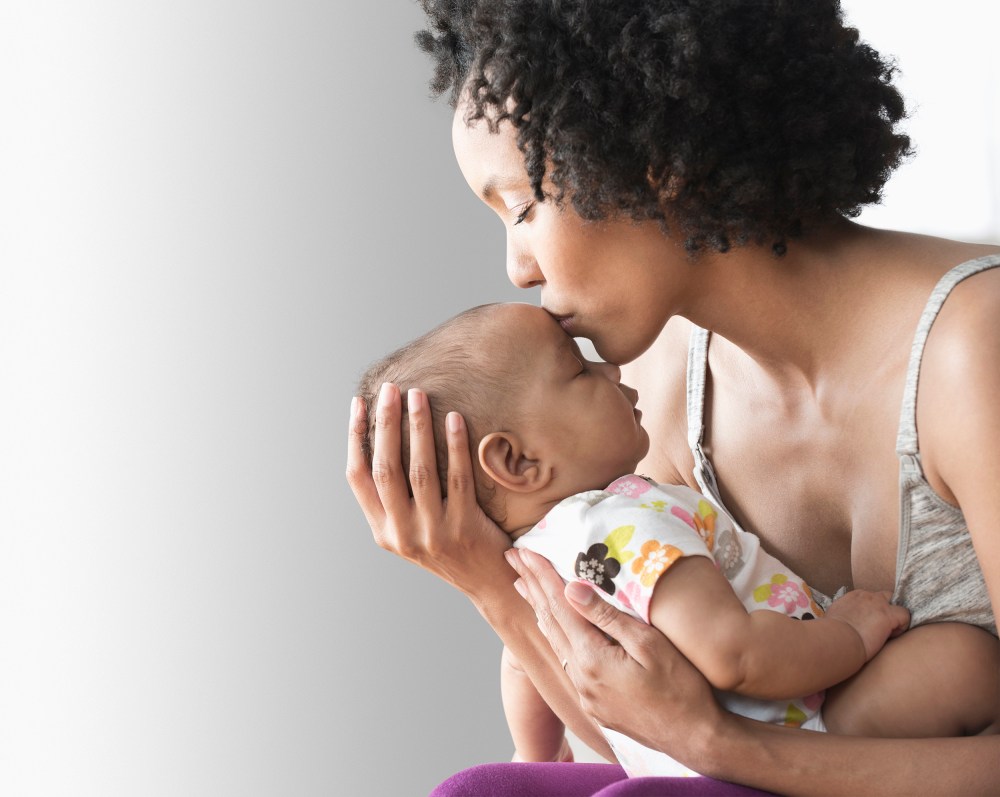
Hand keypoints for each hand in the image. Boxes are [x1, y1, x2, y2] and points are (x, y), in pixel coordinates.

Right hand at [346, 383, 510, 596]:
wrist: (491, 582)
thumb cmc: (452, 545)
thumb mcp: (413, 529)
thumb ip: (395, 499)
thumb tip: (384, 439)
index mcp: (382, 531)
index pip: (357, 478)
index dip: (355, 438)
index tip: (358, 403)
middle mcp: (402, 534)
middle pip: (386, 469)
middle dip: (386, 424)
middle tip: (390, 389)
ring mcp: (433, 533)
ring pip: (420, 472)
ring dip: (417, 428)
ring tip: (419, 395)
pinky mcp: (464, 528)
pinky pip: (458, 478)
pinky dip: (455, 446)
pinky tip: (455, 419)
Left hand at [505, 547, 725, 761]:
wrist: (696, 739)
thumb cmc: (682, 689)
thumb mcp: (649, 644)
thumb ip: (607, 617)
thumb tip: (571, 589)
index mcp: (592, 658)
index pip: (560, 606)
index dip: (542, 575)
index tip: (525, 551)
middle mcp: (580, 677)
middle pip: (549, 621)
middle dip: (531, 586)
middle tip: (512, 558)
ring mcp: (586, 693)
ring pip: (555, 641)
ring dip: (539, 610)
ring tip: (522, 585)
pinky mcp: (595, 704)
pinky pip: (566, 660)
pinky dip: (555, 635)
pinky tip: (552, 627)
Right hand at [825, 589, 910, 660]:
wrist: (837, 638)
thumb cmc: (832, 632)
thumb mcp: (834, 616)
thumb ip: (843, 614)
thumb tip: (842, 622)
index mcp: (854, 596)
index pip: (870, 598)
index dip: (873, 610)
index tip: (869, 623)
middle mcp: (868, 596)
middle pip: (886, 596)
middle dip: (887, 609)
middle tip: (882, 626)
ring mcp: (879, 604)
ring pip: (898, 605)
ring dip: (896, 617)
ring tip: (888, 633)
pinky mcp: (889, 615)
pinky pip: (906, 616)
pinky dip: (902, 626)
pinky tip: (891, 636)